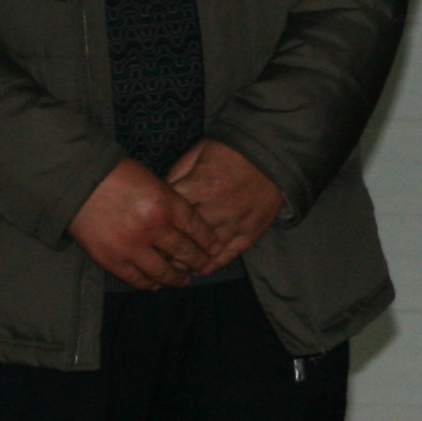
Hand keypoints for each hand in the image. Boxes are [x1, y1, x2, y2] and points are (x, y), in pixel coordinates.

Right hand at [68, 158, 221, 288]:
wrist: (76, 182)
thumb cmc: (115, 175)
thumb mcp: (152, 180)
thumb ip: (170, 202)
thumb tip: (186, 224)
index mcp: (165, 204)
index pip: (196, 228)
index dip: (208, 241)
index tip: (215, 248)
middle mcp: (152, 228)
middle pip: (184, 252)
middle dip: (198, 262)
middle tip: (205, 267)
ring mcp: (131, 247)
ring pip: (163, 271)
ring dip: (176, 278)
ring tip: (183, 281)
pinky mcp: (111, 259)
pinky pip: (136, 279)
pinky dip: (149, 284)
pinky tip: (156, 284)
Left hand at [163, 139, 284, 274]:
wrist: (272, 154)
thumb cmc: (230, 151)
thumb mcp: (198, 151)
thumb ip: (178, 172)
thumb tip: (160, 193)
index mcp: (201, 186)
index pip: (170, 212)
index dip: (156, 222)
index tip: (148, 229)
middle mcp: (217, 208)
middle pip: (186, 237)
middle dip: (168, 247)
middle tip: (155, 254)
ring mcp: (235, 222)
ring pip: (207, 250)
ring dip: (189, 260)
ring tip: (175, 268)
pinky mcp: (251, 232)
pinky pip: (230, 253)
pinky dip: (214, 264)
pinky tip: (202, 269)